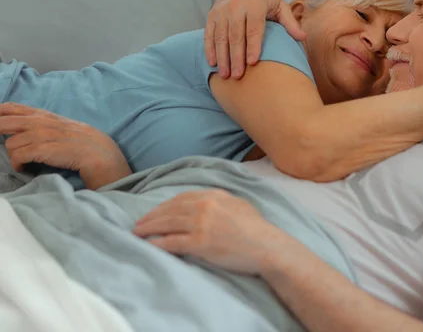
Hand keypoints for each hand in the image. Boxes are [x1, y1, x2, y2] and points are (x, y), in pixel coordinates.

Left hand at [0, 103, 131, 188]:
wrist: (108, 159)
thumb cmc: (91, 150)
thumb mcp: (70, 133)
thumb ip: (52, 129)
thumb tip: (29, 135)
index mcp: (51, 117)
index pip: (17, 108)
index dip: (0, 112)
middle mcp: (47, 123)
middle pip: (8, 120)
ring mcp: (48, 135)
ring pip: (12, 142)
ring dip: (13, 155)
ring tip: (22, 163)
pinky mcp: (48, 150)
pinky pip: (20, 155)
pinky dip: (18, 163)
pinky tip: (24, 169)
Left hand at [133, 189, 287, 274]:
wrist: (266, 246)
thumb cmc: (256, 228)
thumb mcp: (238, 204)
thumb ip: (219, 200)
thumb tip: (204, 203)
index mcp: (213, 195)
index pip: (181, 197)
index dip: (164, 205)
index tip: (155, 211)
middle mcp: (204, 206)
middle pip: (170, 210)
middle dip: (152, 216)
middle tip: (139, 223)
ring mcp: (200, 224)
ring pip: (167, 224)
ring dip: (149, 228)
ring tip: (138, 233)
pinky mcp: (199, 243)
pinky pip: (172, 242)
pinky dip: (158, 243)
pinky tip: (149, 244)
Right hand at [204, 0, 306, 78]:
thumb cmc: (264, 0)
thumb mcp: (279, 6)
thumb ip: (290, 22)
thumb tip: (303, 37)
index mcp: (255, 5)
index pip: (254, 29)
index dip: (253, 46)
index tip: (252, 63)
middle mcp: (236, 7)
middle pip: (236, 36)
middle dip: (236, 57)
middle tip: (238, 76)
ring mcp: (222, 11)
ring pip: (221, 37)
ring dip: (223, 57)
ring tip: (225, 75)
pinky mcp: (212, 15)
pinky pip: (209, 34)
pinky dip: (210, 49)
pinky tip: (212, 64)